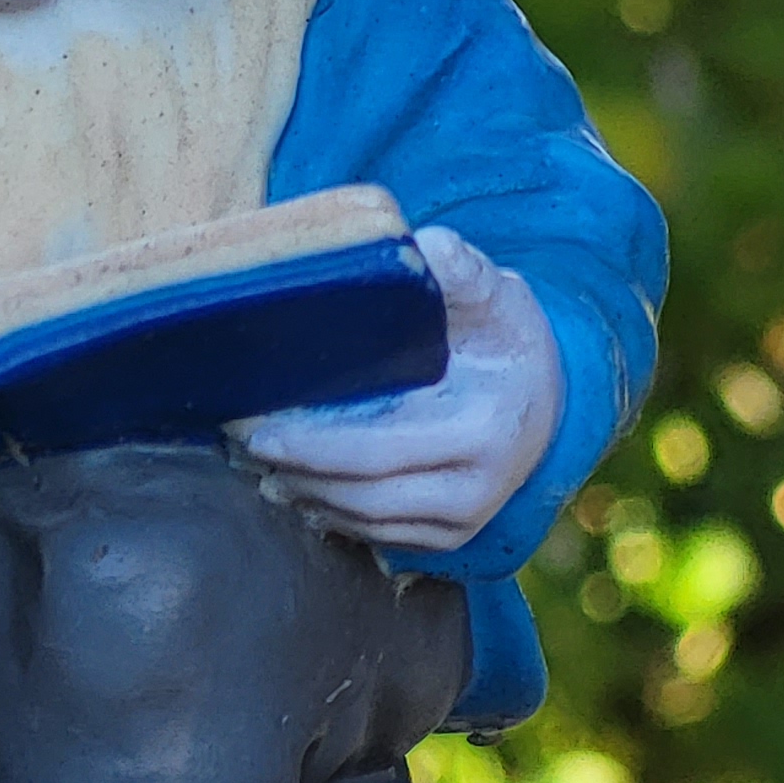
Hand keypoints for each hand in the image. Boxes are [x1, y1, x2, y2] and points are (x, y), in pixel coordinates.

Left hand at [232, 227, 562, 553]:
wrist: (546, 390)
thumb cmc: (504, 333)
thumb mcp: (493, 292)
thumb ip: (458, 269)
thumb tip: (419, 247)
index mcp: (484, 431)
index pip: (379, 451)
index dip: (312, 446)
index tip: (256, 428)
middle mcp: (478, 488)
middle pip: (363, 494)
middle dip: (294, 470)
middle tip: (237, 441)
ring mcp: (465, 520)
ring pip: (365, 520)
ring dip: (304, 494)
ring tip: (252, 460)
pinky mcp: (450, 535)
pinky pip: (378, 533)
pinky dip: (329, 511)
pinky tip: (291, 483)